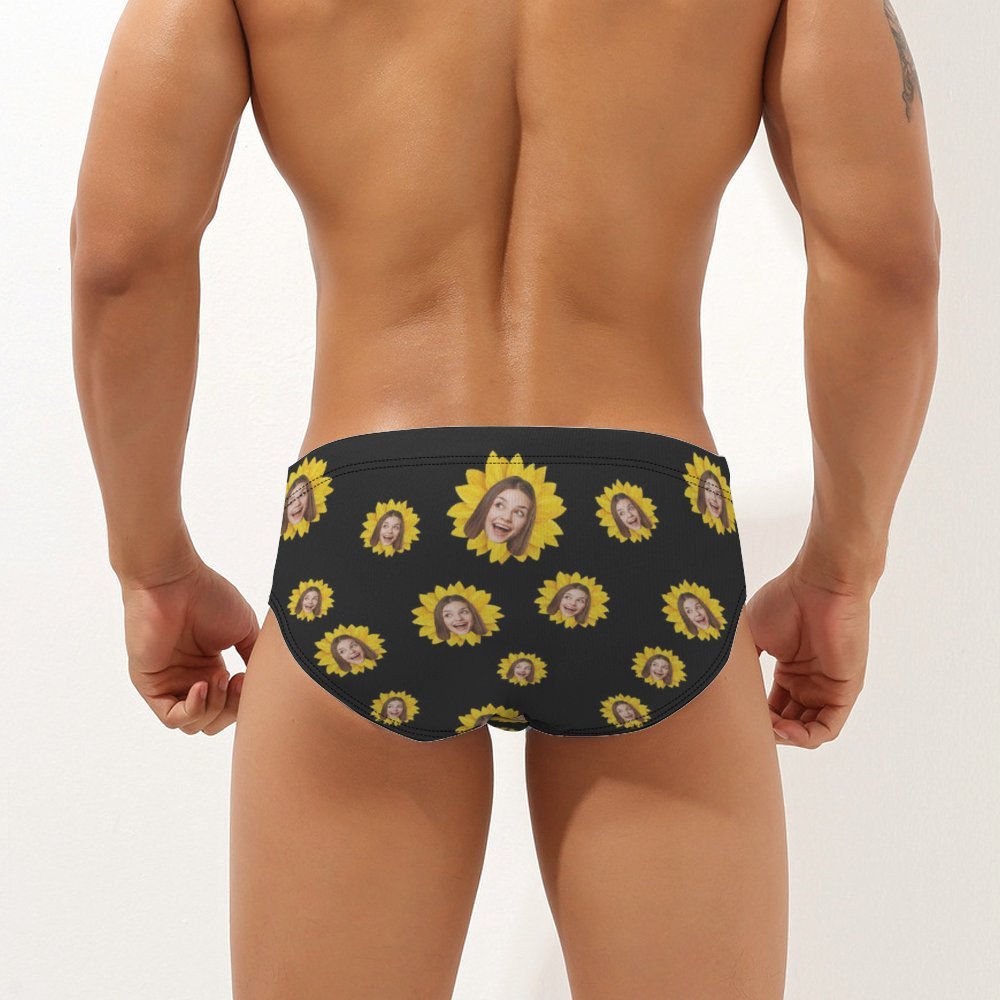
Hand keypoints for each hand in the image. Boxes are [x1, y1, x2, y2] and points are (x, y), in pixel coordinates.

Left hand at [120, 556, 259, 733]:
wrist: (174, 580)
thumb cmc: (208, 595)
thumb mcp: (244, 629)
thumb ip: (255, 658)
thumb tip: (266, 682)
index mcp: (210, 668)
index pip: (230, 706)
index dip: (244, 701)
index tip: (249, 677)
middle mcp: (190, 679)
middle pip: (214, 721)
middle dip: (231, 709)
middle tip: (237, 681)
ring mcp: (169, 684)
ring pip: (195, 724)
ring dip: (214, 708)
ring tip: (219, 676)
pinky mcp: (150, 685)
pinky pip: (173, 717)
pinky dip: (193, 709)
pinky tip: (202, 685)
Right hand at [744, 552, 871, 748]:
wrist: (820, 583)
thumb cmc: (786, 600)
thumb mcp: (752, 635)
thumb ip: (741, 664)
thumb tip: (717, 685)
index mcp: (790, 669)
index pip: (772, 707)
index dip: (755, 717)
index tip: (734, 716)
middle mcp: (809, 681)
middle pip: (788, 722)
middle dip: (768, 731)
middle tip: (747, 728)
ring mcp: (827, 687)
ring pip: (807, 730)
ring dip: (785, 738)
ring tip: (765, 731)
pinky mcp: (845, 690)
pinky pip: (828, 727)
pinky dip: (805, 737)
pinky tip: (783, 730)